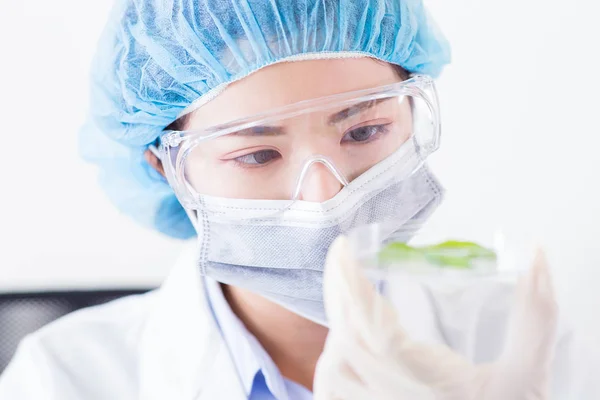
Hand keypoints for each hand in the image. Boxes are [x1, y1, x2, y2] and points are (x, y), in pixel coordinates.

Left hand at [313, 236, 557, 399]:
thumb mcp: (528, 374)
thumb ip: (536, 316)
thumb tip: (537, 256)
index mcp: (423, 379)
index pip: (371, 325)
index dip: (351, 284)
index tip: (344, 248)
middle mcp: (391, 397)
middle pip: (344, 341)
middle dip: (338, 293)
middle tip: (343, 258)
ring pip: (331, 371)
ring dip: (334, 328)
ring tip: (345, 296)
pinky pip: (333, 394)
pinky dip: (331, 364)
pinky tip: (343, 342)